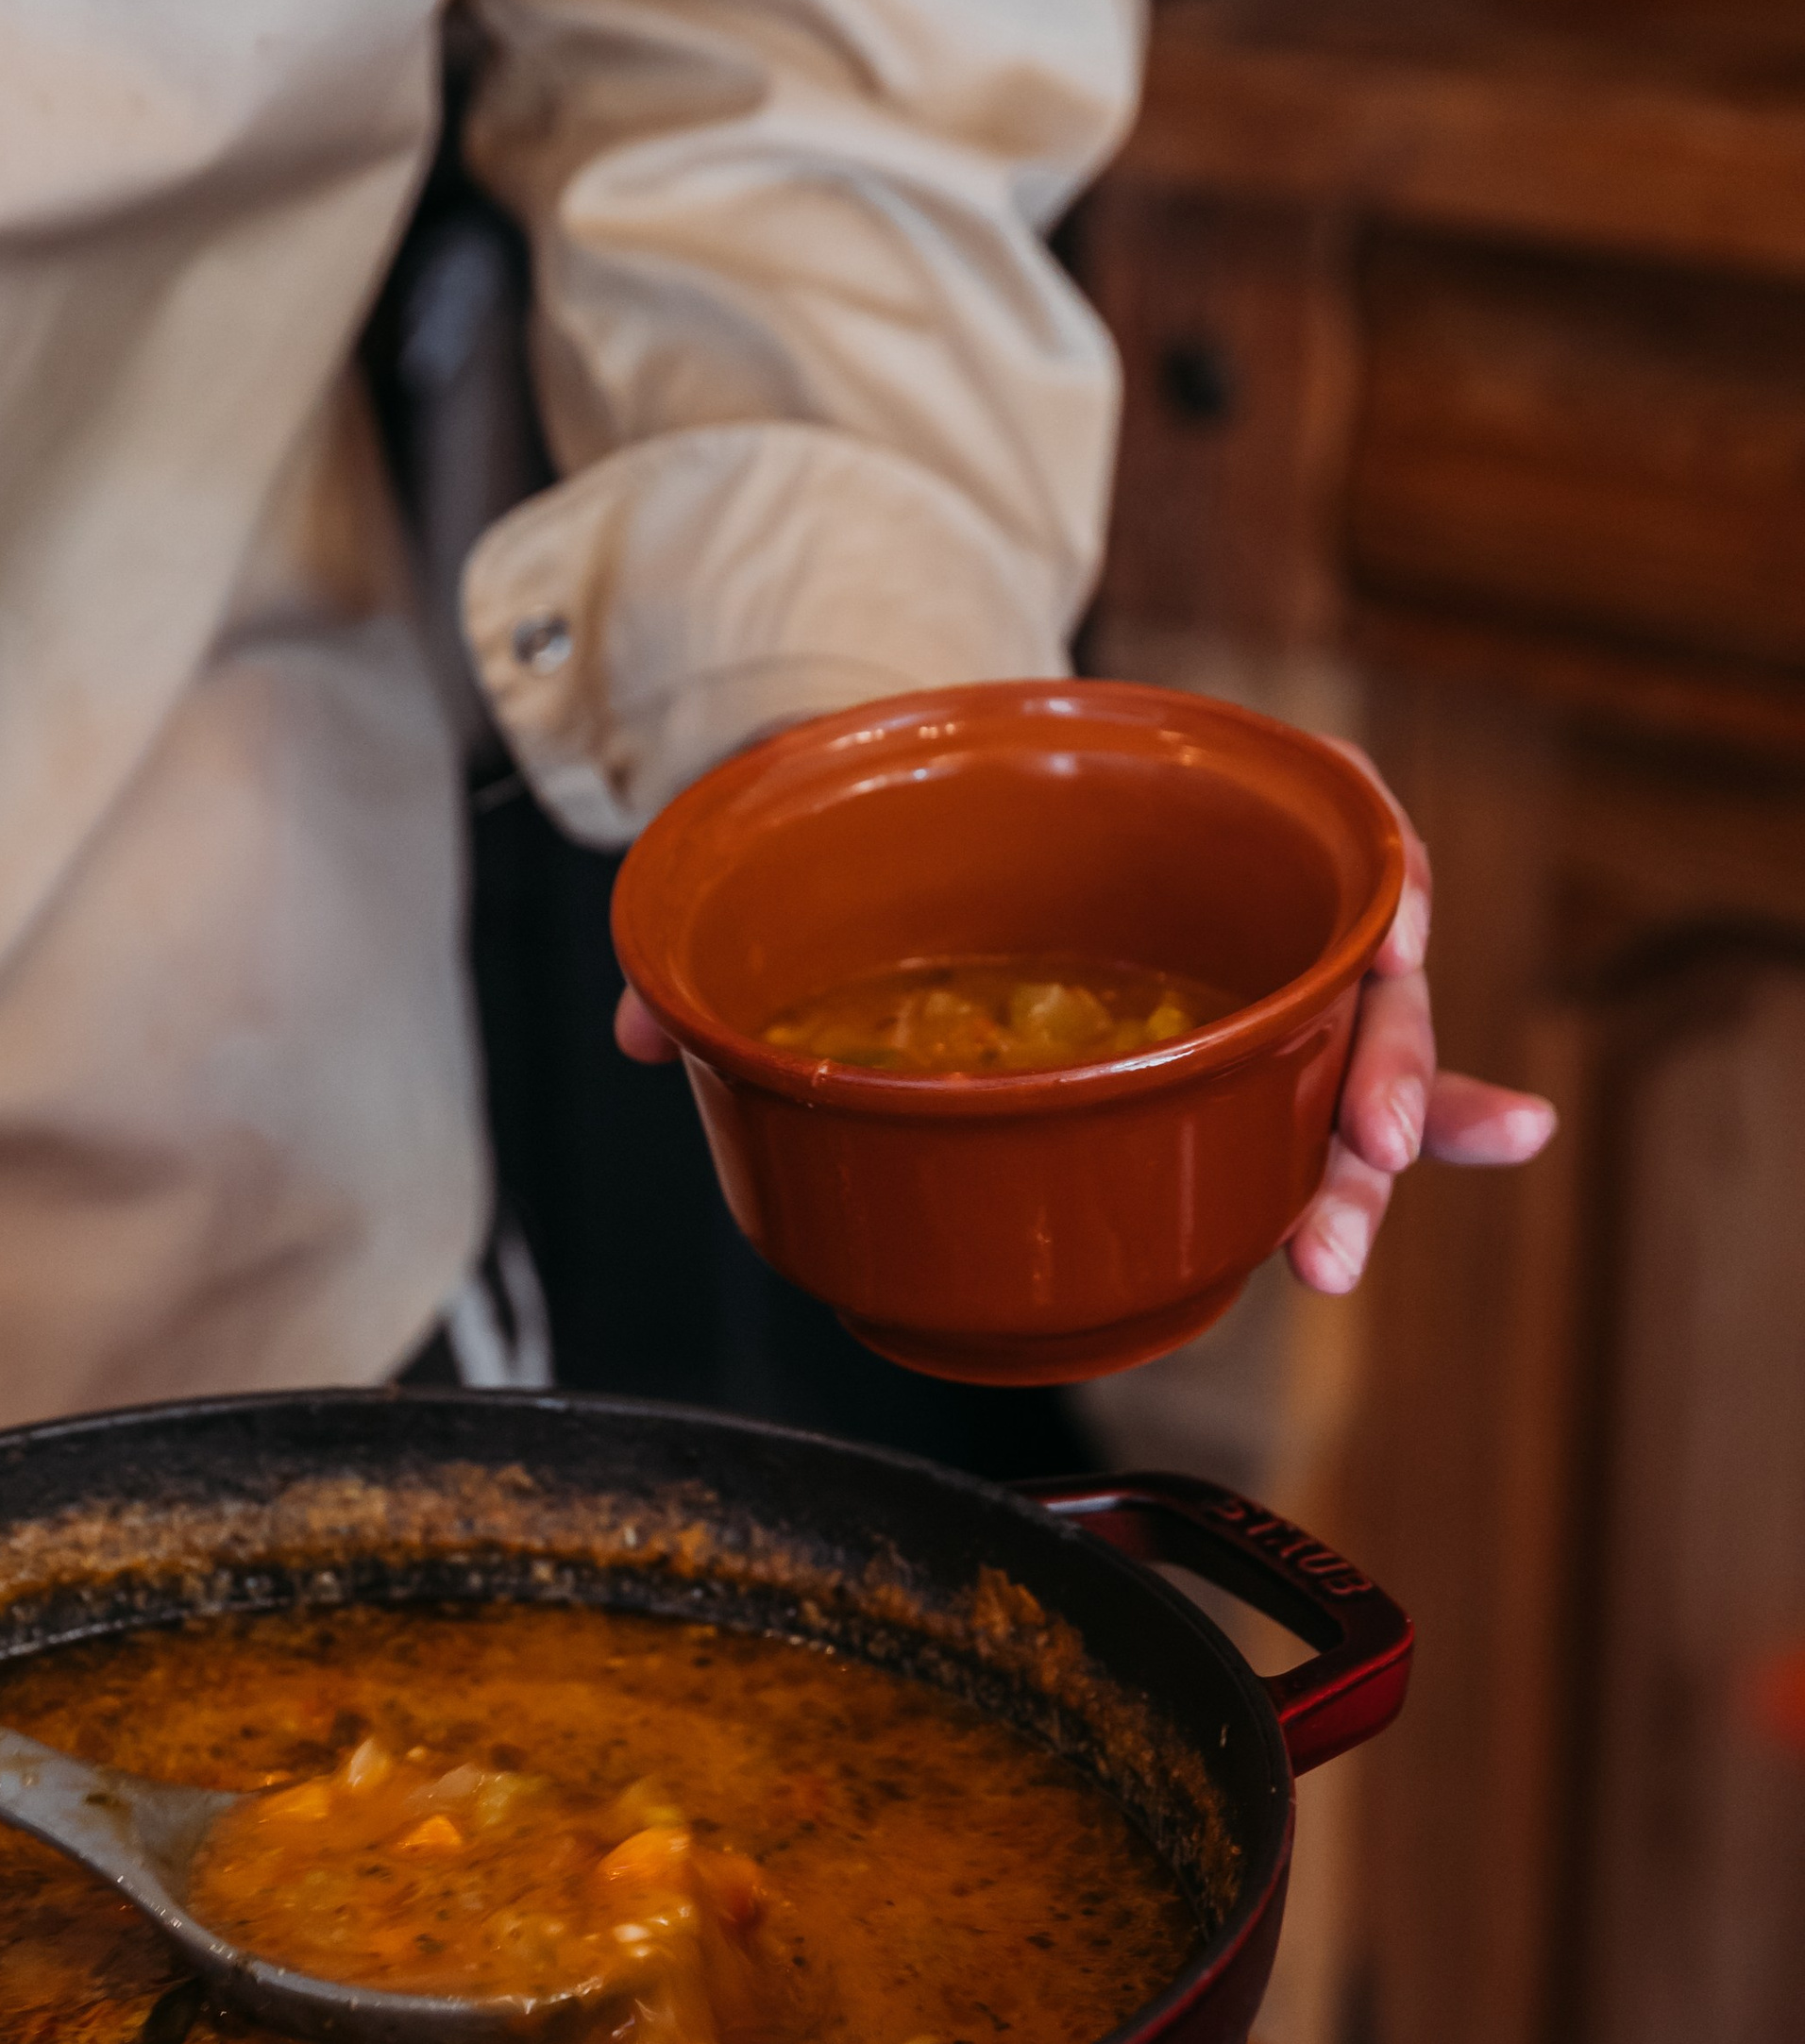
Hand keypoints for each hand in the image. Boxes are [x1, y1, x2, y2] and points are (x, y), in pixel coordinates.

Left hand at [612, 752, 1557, 1300]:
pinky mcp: (1212, 1057)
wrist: (893, 791)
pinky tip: (1381, 1222)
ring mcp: (1237, 977)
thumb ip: (750, 894)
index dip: (1381, 904)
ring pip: (1340, 1071)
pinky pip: (1305, 1106)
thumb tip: (648, 1026)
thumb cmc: (896, 789)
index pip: (1337, 820)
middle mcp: (1240, 881)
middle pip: (1354, 984)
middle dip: (1374, 1092)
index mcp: (1183, 788)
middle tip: (1355, 1182)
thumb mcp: (823, 800)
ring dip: (1359, 1170)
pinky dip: (1376, 1157)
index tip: (1394, 971)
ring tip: (1329, 1256)